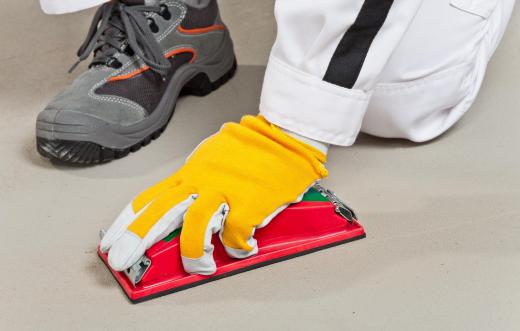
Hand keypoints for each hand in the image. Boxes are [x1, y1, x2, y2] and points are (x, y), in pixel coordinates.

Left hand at [100, 115, 327, 274]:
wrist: (285, 134)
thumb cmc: (253, 145)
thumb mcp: (214, 155)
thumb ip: (198, 178)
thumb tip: (188, 202)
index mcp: (191, 172)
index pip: (151, 198)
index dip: (128, 220)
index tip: (112, 238)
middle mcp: (201, 181)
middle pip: (160, 212)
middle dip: (136, 238)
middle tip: (120, 259)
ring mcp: (224, 191)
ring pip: (195, 227)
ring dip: (194, 253)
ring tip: (200, 267)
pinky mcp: (249, 202)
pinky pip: (236, 235)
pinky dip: (238, 247)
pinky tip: (244, 248)